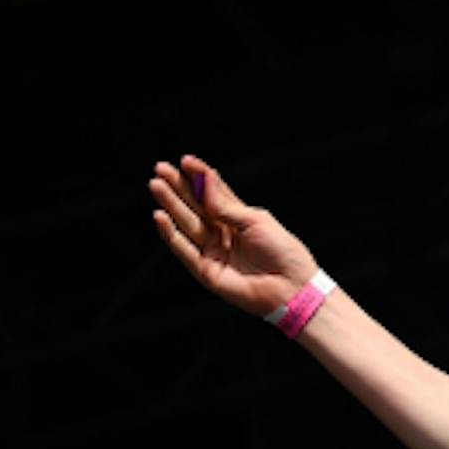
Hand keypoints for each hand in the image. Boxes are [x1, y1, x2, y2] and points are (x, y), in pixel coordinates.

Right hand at [148, 155, 318, 318]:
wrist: (292, 287)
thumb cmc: (283, 252)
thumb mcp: (255, 221)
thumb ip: (226, 206)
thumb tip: (203, 183)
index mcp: (240, 219)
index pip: (214, 194)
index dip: (199, 177)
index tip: (185, 161)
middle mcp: (224, 233)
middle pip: (196, 206)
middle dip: (179, 187)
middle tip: (161, 168)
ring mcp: (214, 252)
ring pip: (187, 224)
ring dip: (171, 204)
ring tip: (156, 184)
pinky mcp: (207, 271)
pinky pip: (184, 250)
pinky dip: (171, 234)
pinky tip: (160, 216)